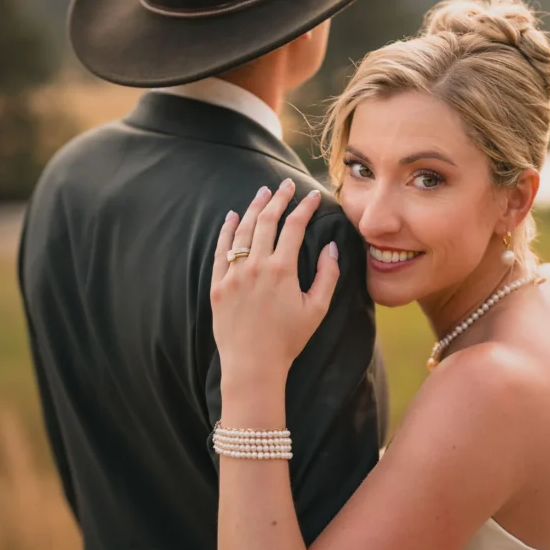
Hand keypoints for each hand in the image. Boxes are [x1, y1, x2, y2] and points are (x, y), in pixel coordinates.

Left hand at [211, 179, 339, 382]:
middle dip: (278, 198)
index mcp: (283, 270)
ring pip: (243, 230)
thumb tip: (331, 246)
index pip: (294, 227)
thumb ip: (327, 275)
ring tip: (262, 192)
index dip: (305, 207)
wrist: (252, 365)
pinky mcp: (218, 285)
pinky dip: (227, 230)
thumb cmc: (289, 340)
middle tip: (285, 184)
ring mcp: (234, 274)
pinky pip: (221, 250)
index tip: (312, 195)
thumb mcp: (317, 309)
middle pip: (267, 220)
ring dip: (254, 208)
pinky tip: (233, 216)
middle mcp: (256, 266)